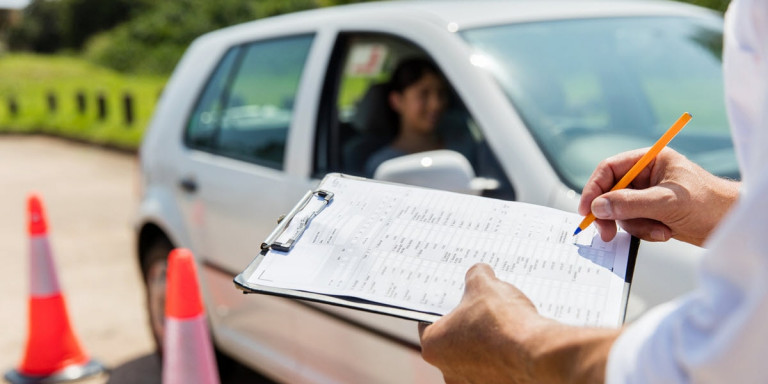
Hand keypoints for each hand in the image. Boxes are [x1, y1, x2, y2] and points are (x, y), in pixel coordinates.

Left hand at [418, 264, 616, 383]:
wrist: (538, 354)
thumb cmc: (503, 323)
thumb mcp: (484, 285)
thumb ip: (476, 276)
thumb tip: (479, 273)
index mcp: (433, 346)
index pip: (429, 321)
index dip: (445, 306)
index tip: (457, 299)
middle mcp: (448, 371)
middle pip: (453, 340)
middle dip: (468, 324)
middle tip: (484, 308)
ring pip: (475, 356)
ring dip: (486, 342)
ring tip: (505, 325)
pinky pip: (496, 368)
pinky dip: (504, 357)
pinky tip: (517, 341)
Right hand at [579, 148, 739, 245]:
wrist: (732, 225)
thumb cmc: (709, 204)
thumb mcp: (666, 202)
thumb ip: (630, 203)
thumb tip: (598, 207)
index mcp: (650, 160)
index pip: (610, 169)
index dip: (594, 188)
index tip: (587, 210)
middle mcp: (647, 175)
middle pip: (611, 192)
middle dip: (612, 214)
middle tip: (606, 233)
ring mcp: (649, 195)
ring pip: (622, 212)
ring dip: (636, 225)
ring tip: (659, 230)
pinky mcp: (653, 213)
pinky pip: (634, 223)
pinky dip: (645, 231)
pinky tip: (665, 232)